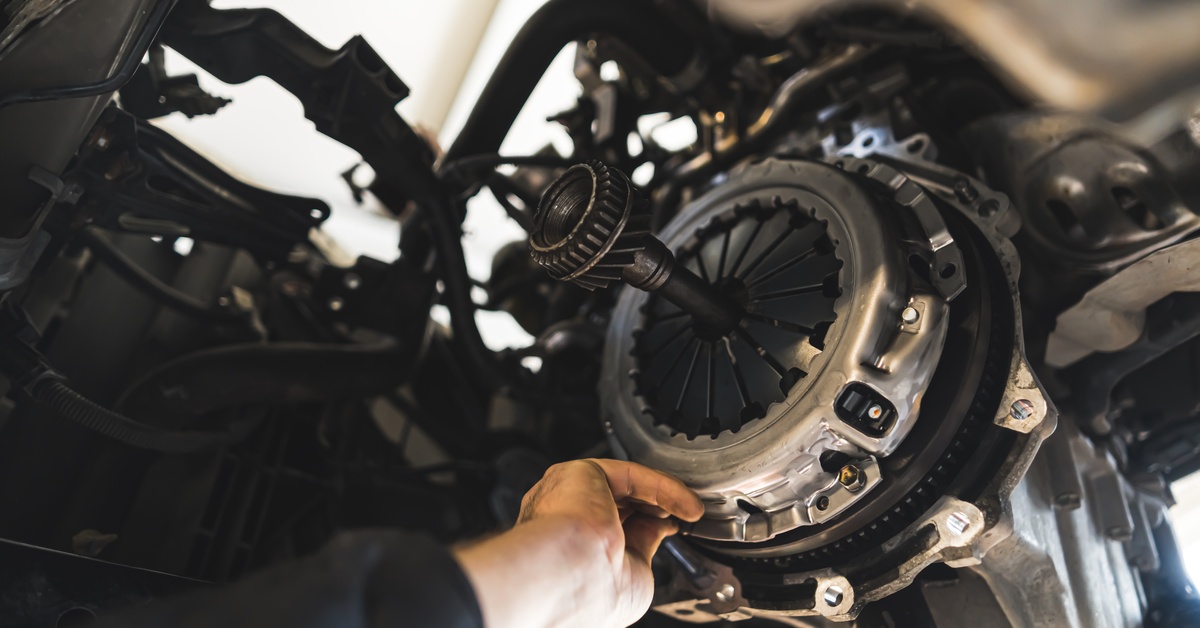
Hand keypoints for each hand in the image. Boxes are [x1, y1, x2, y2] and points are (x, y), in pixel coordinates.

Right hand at [454, 459, 703, 627]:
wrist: (571, 574)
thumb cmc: (589, 591)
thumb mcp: (633, 574)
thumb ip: (644, 545)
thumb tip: (663, 527)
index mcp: (569, 548)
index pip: (612, 528)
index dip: (646, 526)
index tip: (671, 530)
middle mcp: (564, 520)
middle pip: (619, 502)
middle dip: (655, 508)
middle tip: (684, 517)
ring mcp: (570, 495)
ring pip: (625, 485)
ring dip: (663, 496)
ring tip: (690, 510)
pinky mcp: (582, 474)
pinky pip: (630, 475)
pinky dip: (661, 486)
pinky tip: (684, 502)